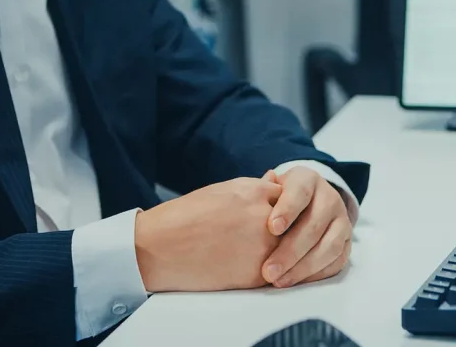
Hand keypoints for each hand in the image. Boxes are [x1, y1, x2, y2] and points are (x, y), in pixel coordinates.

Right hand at [134, 177, 281, 292]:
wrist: (160, 248)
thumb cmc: (188, 215)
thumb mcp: (223, 190)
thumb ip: (254, 187)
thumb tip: (275, 180)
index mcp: (254, 193)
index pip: (289, 196)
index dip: (284, 204)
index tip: (279, 210)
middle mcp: (262, 219)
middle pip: (295, 222)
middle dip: (288, 226)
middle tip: (277, 231)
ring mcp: (261, 249)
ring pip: (289, 248)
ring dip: (283, 248)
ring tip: (262, 249)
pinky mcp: (255, 276)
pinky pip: (278, 270)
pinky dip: (273, 267)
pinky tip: (255, 264)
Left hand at [261, 167, 351, 288]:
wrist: (306, 202)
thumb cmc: (279, 197)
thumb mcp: (270, 188)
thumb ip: (263, 191)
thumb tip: (258, 190)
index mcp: (308, 180)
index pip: (301, 192)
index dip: (288, 210)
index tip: (272, 228)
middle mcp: (330, 198)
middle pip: (315, 225)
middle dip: (291, 250)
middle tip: (268, 270)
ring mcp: (342, 220)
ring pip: (330, 246)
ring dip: (303, 267)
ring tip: (278, 280)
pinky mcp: (347, 243)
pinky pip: (336, 262)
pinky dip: (315, 274)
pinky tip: (294, 281)